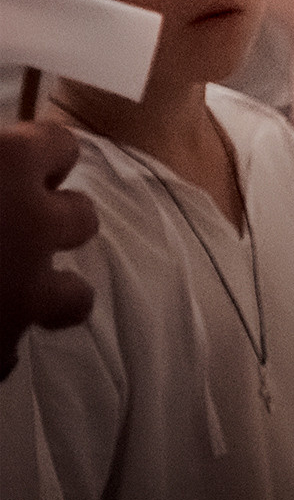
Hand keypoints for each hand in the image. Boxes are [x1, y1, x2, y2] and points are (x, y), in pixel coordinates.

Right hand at [0, 121, 97, 379]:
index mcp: (7, 166)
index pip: (59, 145)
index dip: (39, 157)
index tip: (20, 165)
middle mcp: (32, 227)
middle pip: (80, 218)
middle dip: (49, 222)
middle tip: (10, 229)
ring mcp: (23, 295)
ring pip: (74, 297)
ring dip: (44, 292)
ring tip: (5, 293)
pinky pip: (8, 354)